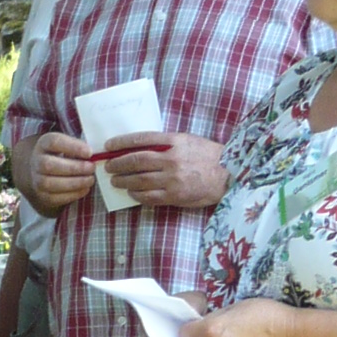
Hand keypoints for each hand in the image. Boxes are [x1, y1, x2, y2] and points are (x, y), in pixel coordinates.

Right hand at [26, 133, 97, 214]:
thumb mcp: (67, 145)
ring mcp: (37, 180)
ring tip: (90, 180)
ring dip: (74, 182)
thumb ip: (79, 148)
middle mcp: (36, 161)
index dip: (72, 147)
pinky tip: (84, 189)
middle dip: (74, 168)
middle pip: (49, 165)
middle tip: (91, 168)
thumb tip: (96, 155)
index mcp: (44, 144)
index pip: (54, 142)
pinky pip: (54, 198)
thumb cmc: (62, 155)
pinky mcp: (42, 196)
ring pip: (50, 183)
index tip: (89, 152)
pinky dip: (72, 194)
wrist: (44, 172)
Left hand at [98, 132, 226, 210]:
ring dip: (123, 181)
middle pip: (136, 160)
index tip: (109, 145)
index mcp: (174, 141)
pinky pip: (149, 197)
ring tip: (116, 181)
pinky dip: (137, 195)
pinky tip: (132, 193)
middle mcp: (171, 159)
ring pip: (139, 180)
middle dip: (118, 164)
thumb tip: (140, 147)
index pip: (141, 139)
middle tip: (108, 167)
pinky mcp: (175, 196)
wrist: (228, 175)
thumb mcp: (188, 140)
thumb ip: (166, 143)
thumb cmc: (208, 156)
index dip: (121, 142)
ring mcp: (172, 179)